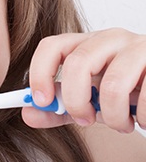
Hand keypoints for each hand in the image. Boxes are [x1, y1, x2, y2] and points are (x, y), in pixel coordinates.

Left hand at [22, 28, 145, 132]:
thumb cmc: (126, 89)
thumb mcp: (90, 98)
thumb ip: (61, 107)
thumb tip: (28, 114)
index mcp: (87, 43)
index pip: (52, 46)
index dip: (40, 73)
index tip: (42, 101)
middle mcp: (110, 38)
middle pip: (77, 64)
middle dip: (76, 101)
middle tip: (86, 119)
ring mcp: (138, 47)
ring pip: (112, 86)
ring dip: (113, 117)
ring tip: (121, 123)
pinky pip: (145, 99)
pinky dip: (142, 119)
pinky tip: (143, 118)